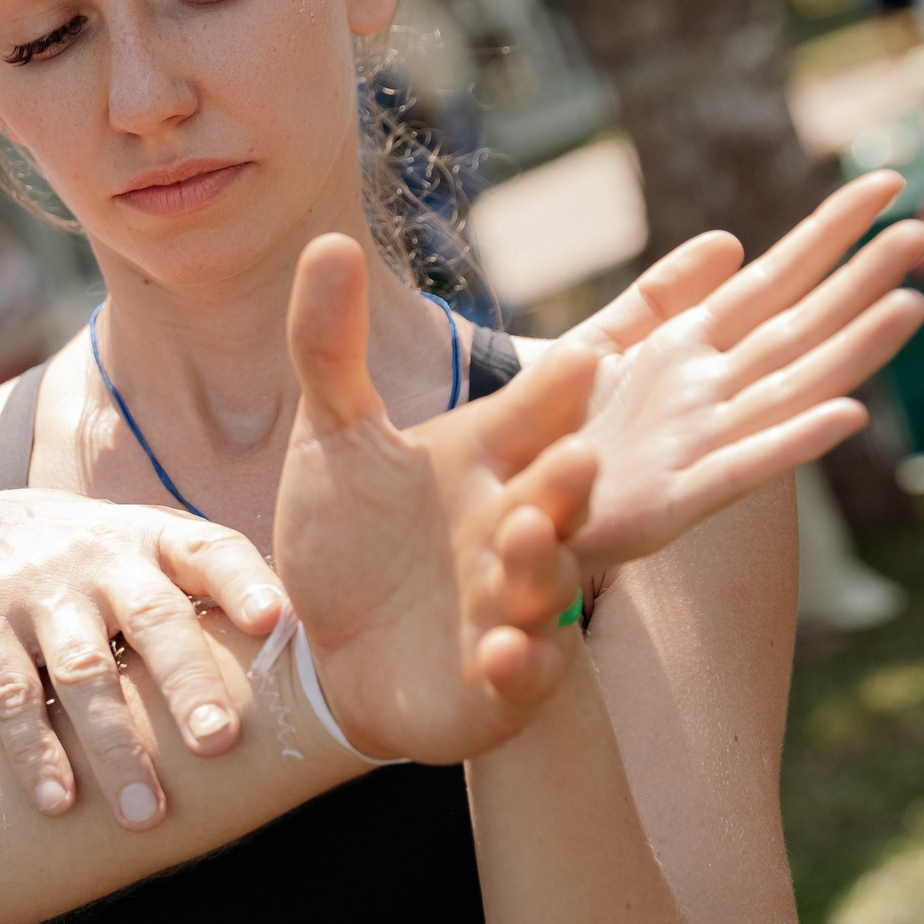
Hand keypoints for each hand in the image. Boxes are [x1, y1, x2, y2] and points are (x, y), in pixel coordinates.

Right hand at [0, 491, 285, 829]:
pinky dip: (35, 752)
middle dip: (186, 683)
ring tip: (144, 814)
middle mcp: (101, 559)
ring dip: (114, 746)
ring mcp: (40, 590)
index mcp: (154, 540)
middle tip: (219, 745)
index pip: (211, 549)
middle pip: (152, 618)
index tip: (277, 623)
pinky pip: (11, 694)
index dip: (244, 583)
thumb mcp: (146, 552)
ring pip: (83, 672)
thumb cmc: (92, 563)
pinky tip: (58, 803)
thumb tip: (319, 664)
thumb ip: (213, 596)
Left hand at [276, 235, 601, 765]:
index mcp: (498, 456)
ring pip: (546, 581)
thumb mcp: (332, 434)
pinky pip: (523, 676)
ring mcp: (519, 604)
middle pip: (559, 494)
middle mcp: (525, 523)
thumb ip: (327, 345)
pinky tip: (503, 654)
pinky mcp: (501, 684)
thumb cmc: (348, 534)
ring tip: (523, 533)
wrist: (330, 650)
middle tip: (569, 454)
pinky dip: (518, 664)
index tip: (597, 346)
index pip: (548, 404)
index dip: (575, 376)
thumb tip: (326, 239)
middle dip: (565, 477)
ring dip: (538, 562)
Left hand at [554, 170, 923, 568]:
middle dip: (859, 283)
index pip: (772, 280)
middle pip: (797, 327)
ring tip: (910, 307)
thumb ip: (660, 298)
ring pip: (788, 389)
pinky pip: (739, 468)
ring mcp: (698, 446)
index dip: (827, 233)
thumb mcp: (599, 349)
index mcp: (687, 352)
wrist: (507, 515)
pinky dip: (792, 442)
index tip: (887, 184)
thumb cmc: (557, 437)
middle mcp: (708, 394)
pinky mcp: (673, 502)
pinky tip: (847, 416)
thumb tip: (730, 238)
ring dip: (850, 353)